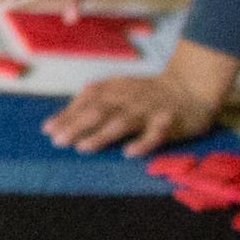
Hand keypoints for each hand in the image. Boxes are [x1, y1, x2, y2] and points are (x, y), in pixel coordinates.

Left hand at [46, 42, 236, 155]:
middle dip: (77, 125)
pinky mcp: (169, 122)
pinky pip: (155, 134)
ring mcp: (149, 109)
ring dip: (102, 134)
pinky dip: (142, 143)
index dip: (67, 115)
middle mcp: (128, 97)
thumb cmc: (145, 94)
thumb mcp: (116, 91)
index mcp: (114, 88)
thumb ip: (88, 105)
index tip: (47, 130)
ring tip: (83, 147)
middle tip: (59, 141)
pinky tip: (129, 153)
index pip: (86, 101)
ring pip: (123, 122)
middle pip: (99, 111)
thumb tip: (53, 124)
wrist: (191, 86)